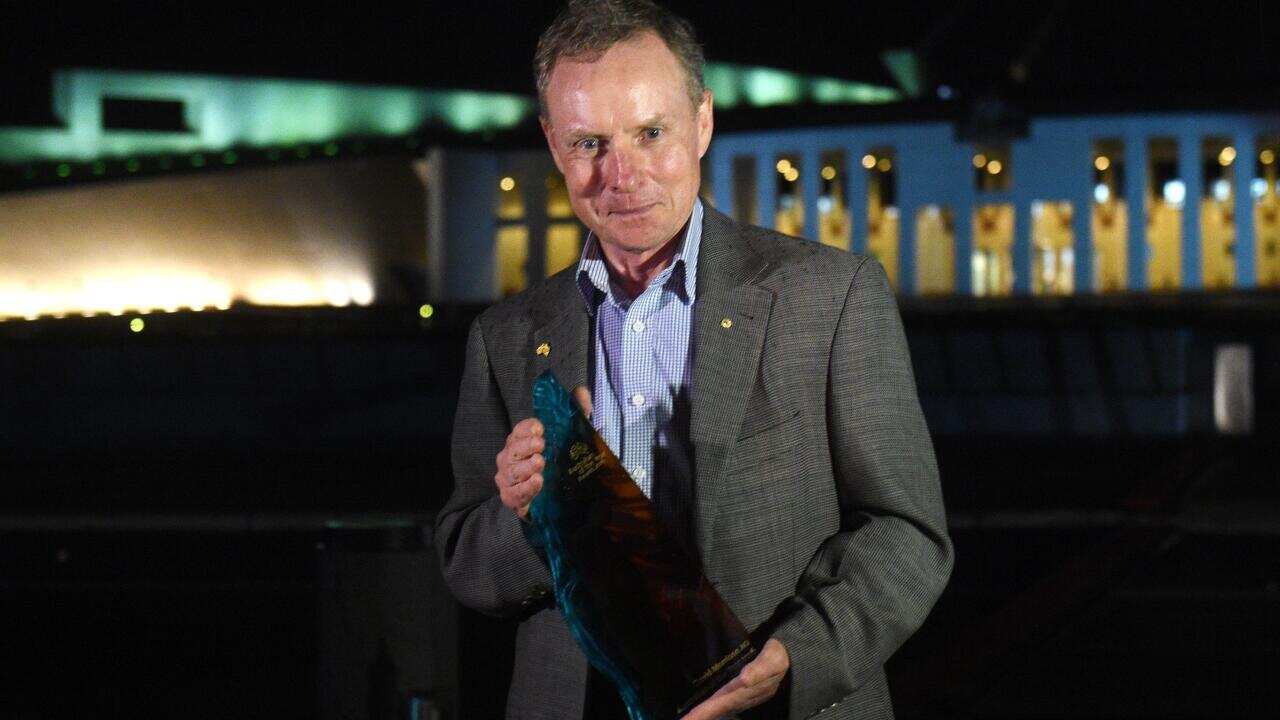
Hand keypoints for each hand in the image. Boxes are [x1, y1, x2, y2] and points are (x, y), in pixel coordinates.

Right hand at [494, 387, 591, 518]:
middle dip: (525, 445)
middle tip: (541, 444)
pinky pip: (514, 493)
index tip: (540, 428)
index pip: (519, 430)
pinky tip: (537, 482)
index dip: (527, 428)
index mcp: (521, 441)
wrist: (554, 500)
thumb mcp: (572, 437)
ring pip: (511, 471)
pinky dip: (525, 488)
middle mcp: (510, 457)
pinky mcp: (511, 498)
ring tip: (540, 463)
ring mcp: (508, 478)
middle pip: (512, 449)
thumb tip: (581, 391)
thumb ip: (577, 413)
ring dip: (525, 467)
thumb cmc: (558, 464)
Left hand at [681, 638, 788, 719]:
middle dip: (699, 716)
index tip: (689, 719)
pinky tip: (704, 709)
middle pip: (716, 709)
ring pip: (719, 708)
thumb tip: (745, 679)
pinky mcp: (741, 691)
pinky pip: (723, 702)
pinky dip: (711, 708)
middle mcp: (742, 697)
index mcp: (745, 691)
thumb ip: (759, 669)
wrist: (789, 656)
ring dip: (704, 714)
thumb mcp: (772, 659)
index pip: (720, 704)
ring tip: (689, 718)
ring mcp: (742, 696)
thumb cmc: (778, 656)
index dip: (704, 712)